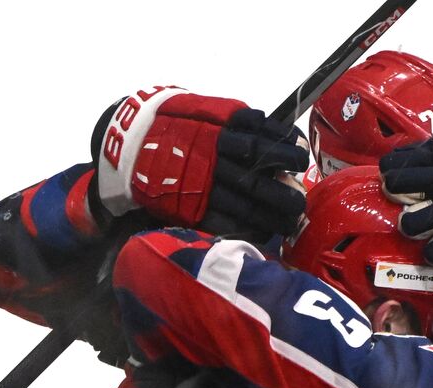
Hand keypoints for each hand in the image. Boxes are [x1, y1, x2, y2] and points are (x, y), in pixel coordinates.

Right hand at [93, 86, 307, 236]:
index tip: (302, 157)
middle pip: (257, 180)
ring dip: (273, 216)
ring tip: (291, 222)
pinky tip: (265, 231)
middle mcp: (212, 161)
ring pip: (245, 205)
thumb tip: (275, 128)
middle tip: (301, 201)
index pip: (260, 143)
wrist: (131, 143)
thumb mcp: (206, 111)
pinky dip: (248, 229)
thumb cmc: (178, 124)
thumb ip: (240, 120)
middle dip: (284, 193)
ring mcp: (202, 186)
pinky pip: (226, 223)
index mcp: (218, 133)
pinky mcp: (192, 207)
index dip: (284, 152)